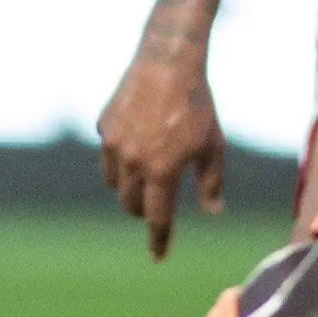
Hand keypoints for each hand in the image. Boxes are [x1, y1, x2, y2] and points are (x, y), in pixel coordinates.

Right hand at [97, 41, 226, 259]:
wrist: (168, 59)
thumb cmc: (197, 104)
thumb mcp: (213, 145)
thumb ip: (211, 182)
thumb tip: (213, 212)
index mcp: (162, 169)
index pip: (158, 217)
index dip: (158, 240)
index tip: (157, 257)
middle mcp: (133, 160)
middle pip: (130, 205)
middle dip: (142, 211)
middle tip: (156, 204)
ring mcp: (114, 142)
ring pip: (114, 183)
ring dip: (128, 187)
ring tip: (145, 174)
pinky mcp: (104, 125)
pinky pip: (108, 153)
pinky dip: (119, 157)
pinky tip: (136, 142)